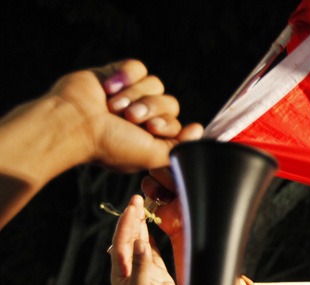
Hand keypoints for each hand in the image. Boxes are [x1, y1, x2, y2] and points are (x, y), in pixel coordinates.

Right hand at [51, 59, 202, 172]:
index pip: (176, 122)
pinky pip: (137, 68)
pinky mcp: (117, 75)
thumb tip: (199, 130)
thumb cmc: (109, 145)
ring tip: (113, 106)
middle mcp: (142, 115)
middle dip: (150, 109)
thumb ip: (179, 146)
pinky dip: (125, 77)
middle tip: (129, 118)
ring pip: (155, 84)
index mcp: (150, 135)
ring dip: (134, 96)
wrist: (73, 124)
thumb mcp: (152, 155)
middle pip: (169, 102)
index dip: (167, 123)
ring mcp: (130, 94)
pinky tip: (109, 88)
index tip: (151, 129)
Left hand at [110, 194, 184, 284]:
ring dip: (142, 227)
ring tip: (143, 208)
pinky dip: (153, 242)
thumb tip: (140, 243)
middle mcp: (132, 270)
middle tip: (137, 198)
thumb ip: (142, 267)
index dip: (127, 222)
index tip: (133, 205)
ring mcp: (146, 273)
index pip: (122, 241)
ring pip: (142, 245)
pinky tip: (152, 231)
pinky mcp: (160, 278)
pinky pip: (155, 255)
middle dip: (132, 219)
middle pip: (130, 239)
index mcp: (121, 273)